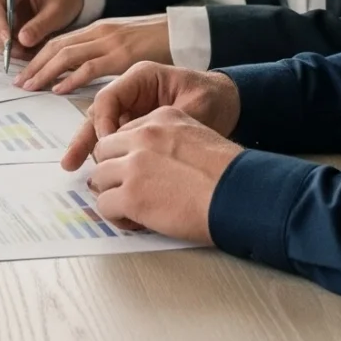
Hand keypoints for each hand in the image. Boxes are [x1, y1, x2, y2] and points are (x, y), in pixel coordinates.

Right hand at [0, 0, 83, 53]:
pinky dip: (10, 48)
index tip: (8, 40)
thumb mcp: (57, 11)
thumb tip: (22, 40)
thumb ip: (40, 25)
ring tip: (27, 52)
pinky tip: (26, 51)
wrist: (65, 0)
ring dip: (5, 46)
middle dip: (1, 39)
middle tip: (21, 51)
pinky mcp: (1, 25)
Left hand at [16, 16, 171, 93]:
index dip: (37, 55)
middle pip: (56, 46)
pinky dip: (71, 77)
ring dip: (44, 71)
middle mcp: (99, 33)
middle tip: (18, 82)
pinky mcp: (123, 55)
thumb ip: (103, 54)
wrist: (184, 33)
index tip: (24, 71)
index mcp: (97, 30)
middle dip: (34, 64)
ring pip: (66, 54)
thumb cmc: (156, 42)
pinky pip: (90, 66)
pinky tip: (58, 88)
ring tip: (29, 86)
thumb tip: (83, 72)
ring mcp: (110, 42)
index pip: (58, 40)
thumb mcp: (123, 44)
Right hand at [60, 61, 239, 169]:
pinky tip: (95, 169)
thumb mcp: (196, 107)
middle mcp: (130, 90)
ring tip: (70, 166)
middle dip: (84, 138)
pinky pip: (113, 135)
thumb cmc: (213, 98)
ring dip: (87, 145)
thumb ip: (167, 125)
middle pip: (98, 112)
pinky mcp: (134, 122)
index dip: (103, 124)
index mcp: (141, 76)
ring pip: (100, 125)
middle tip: (70, 162)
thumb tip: (144, 146)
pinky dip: (104, 151)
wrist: (228, 102)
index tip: (108, 148)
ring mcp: (130, 106)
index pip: (109, 98)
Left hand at [80, 107, 242, 242]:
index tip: (137, 172)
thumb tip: (155, 166)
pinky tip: (136, 222)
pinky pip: (104, 205)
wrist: (241, 194)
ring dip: (112, 195)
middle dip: (112, 171)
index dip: (126, 156)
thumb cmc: (231, 174)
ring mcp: (134, 165)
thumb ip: (171, 143)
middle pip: (104, 151)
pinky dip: (116, 217)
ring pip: (98, 178)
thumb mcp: (200, 137)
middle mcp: (143, 136)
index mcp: (162, 118)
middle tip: (127, 190)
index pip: (124, 133)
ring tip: (132, 209)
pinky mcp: (131, 195)